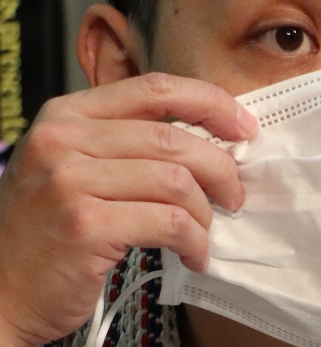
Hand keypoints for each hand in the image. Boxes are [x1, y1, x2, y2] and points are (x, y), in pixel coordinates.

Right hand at [0, 73, 256, 346]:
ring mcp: (70, 182)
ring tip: (204, 235)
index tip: (245, 127)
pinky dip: (195, 242)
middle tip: (235, 197)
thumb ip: (127, 145)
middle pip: (174, 139)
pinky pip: (170, 224)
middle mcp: (63, 140)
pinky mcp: (85, 226)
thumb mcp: (74, 169)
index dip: (211, 104)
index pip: (155, 89)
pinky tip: (194, 257)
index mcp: (67, 115)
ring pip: (177, 183)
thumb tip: (212, 140)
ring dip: (206, 214)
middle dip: (220, 169)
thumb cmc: (49, 233)